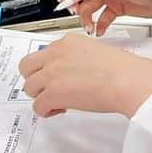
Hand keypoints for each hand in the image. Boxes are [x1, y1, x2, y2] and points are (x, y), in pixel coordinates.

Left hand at [19, 33, 151, 118]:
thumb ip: (76, 57)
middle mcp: (56, 53)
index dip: (48, 68)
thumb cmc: (119, 68)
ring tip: (57, 101)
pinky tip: (60, 109)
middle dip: (35, 78)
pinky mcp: (53, 92)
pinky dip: (46, 111)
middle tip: (48, 88)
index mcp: (67, 41)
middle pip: (26, 65)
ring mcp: (52, 72)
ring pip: (29, 86)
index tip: (55, 76)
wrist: (125, 79)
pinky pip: (37, 106)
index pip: (44, 52)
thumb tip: (71, 72)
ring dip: (41, 96)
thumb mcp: (94, 51)